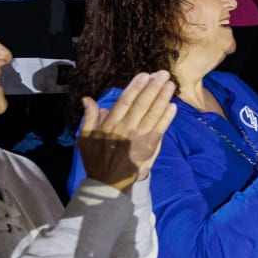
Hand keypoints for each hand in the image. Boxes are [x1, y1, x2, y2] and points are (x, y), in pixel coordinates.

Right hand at [77, 72, 178, 189]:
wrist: (108, 183)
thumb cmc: (96, 159)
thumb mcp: (85, 138)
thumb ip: (89, 117)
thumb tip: (88, 98)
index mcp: (110, 124)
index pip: (125, 101)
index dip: (135, 87)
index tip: (144, 75)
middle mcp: (126, 128)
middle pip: (142, 104)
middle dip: (153, 87)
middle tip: (163, 74)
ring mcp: (139, 138)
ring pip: (153, 114)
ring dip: (163, 98)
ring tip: (170, 85)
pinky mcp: (149, 147)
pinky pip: (160, 130)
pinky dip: (166, 118)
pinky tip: (172, 106)